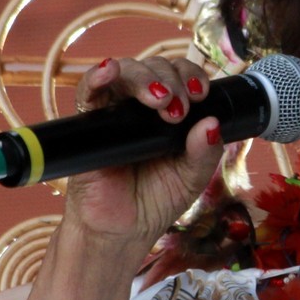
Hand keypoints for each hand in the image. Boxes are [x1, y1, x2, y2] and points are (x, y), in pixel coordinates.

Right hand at [56, 56, 224, 273]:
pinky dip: (97, 75)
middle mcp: (140, 107)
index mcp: (168, 113)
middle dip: (172, 79)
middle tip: (179, 107)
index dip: (192, 75)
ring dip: (144, 77)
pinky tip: (109, 70)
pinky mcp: (89, 123)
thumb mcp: (191, 178)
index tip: (201, 93)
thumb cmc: (155, 202)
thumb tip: (212, 123)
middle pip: (154, 67)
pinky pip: (88, 92)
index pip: (180, 76)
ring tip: (159, 100)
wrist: (121, 232)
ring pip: (125, 72)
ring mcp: (114, 112)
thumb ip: (205, 153)